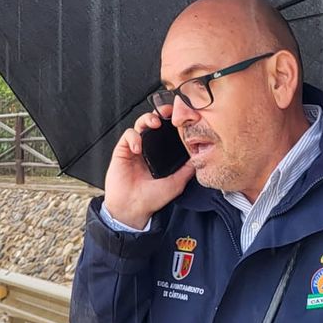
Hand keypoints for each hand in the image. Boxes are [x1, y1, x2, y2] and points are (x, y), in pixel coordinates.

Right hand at [102, 108, 194, 228]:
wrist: (133, 209)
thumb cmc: (151, 199)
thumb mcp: (176, 183)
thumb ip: (187, 170)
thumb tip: (200, 158)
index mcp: (160, 155)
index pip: (166, 132)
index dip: (172, 122)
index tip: (180, 116)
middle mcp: (148, 149)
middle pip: (153, 122)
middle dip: (160, 113)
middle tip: (167, 112)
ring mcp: (135, 149)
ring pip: (140, 124)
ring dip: (147, 119)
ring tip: (154, 124)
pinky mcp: (122, 151)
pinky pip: (127, 135)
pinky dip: (133, 137)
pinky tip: (138, 148)